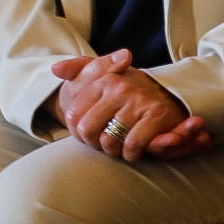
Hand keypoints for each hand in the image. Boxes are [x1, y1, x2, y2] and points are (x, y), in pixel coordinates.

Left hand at [49, 50, 212, 162]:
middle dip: (92, 143)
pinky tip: (132, 152)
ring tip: (117, 148)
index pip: (74, 114)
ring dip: (112, 151)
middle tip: (102, 145)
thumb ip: (77, 69)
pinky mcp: (156, 116)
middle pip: (88, 129)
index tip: (87, 136)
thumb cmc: (127, 89)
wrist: (168, 93)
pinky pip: (132, 144)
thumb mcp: (103, 74)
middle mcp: (119, 88)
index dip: (77, 132)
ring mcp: (138, 101)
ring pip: (109, 140)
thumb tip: (55, 69)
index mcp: (103, 80)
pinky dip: (130, 154)